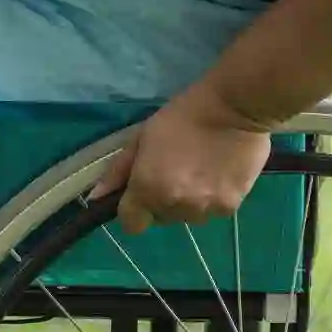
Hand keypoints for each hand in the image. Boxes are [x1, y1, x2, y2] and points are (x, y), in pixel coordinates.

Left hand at [90, 84, 273, 234]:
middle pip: (161, 218)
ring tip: (201, 170)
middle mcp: (174, 206)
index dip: (134, 210)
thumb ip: (118, 171)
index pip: (131, 224)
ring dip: (189, 201)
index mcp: (147, 189)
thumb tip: (96, 198)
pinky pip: (213, 210)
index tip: (142, 192)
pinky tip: (219, 172)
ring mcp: (204, 209)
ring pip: (188, 216)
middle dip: (163, 201)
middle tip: (176, 170)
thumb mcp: (142, 136)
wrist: (235, 107)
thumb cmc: (184, 115)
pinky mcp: (230, 207)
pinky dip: (213, 197)